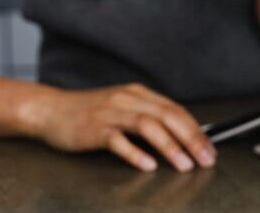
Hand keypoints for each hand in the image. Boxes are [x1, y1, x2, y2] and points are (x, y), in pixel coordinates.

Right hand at [22, 83, 215, 171]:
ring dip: (170, 146)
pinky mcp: (93, 129)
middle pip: (168, 116)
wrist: (49, 110)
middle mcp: (127, 100)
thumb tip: (180, 136)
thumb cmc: (88, 113)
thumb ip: (148, 118)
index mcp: (139, 94)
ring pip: (148, 126)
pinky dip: (135, 153)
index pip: (176, 110)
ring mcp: (110, 113)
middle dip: (191, 139)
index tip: (210, 149)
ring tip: (184, 164)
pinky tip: (148, 165)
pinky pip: (118, 140)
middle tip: (205, 159)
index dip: (196, 130)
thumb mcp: (123, 108)